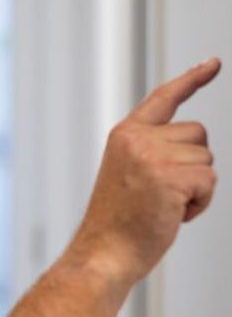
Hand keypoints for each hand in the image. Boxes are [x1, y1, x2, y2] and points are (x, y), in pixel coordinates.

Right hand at [72, 57, 220, 285]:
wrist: (103, 252)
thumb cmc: (119, 223)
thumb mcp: (130, 173)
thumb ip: (154, 151)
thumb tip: (196, 144)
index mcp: (125, 135)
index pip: (164, 98)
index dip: (192, 79)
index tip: (213, 64)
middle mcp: (137, 139)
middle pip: (198, 134)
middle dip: (193, 163)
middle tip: (161, 194)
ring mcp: (153, 156)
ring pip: (206, 159)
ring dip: (196, 187)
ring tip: (163, 207)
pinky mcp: (170, 176)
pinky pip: (209, 180)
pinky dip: (199, 203)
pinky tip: (172, 215)